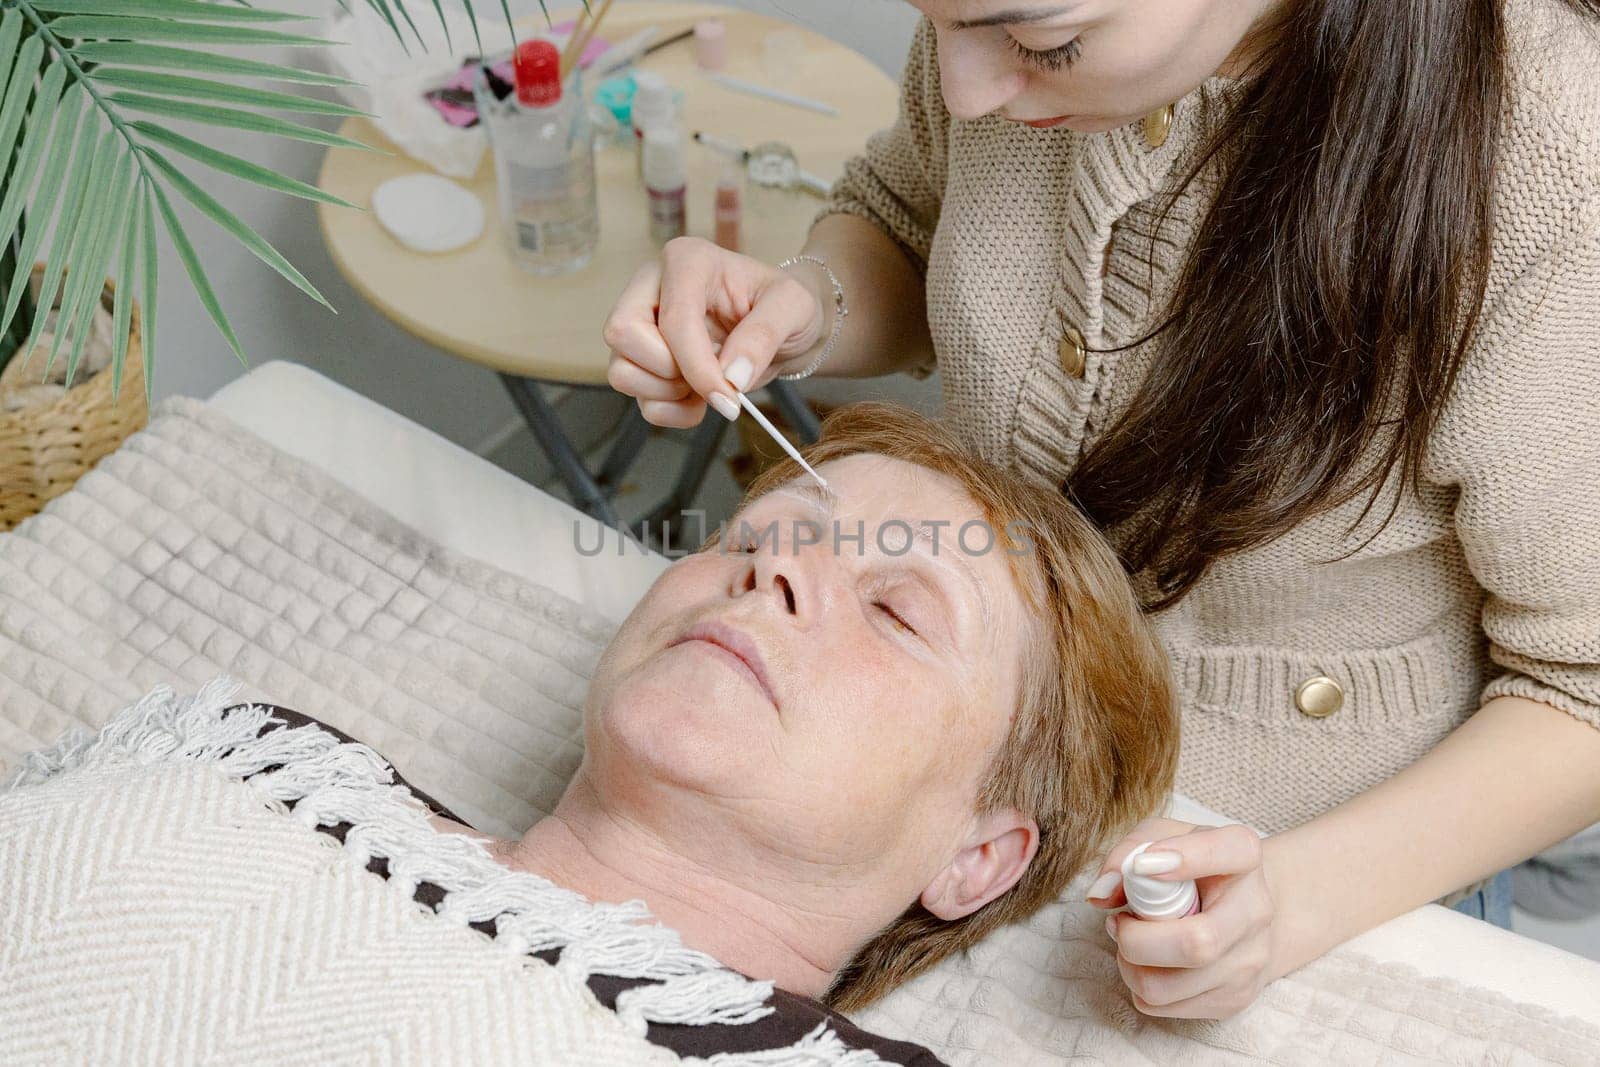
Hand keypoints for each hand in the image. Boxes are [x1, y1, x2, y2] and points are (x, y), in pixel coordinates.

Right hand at [601, 237, 826, 427]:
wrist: (784, 328)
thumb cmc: (785, 307)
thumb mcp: (794, 307)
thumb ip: (765, 335)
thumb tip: (731, 376)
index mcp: (687, 261)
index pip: (672, 318)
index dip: (697, 365)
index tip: (730, 395)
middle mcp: (652, 287)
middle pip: (621, 333)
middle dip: (670, 371)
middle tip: (713, 377)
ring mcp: (641, 326)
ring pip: (620, 371)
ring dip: (667, 394)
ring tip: (708, 386)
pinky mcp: (642, 361)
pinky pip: (638, 400)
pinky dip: (670, 411)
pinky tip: (699, 398)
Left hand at [1084, 816, 1280, 1019]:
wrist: (1242, 911)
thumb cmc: (1190, 869)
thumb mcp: (1159, 839)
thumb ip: (1126, 856)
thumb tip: (1100, 896)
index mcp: (1242, 853)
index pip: (1227, 851)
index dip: (1184, 858)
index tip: (1142, 867)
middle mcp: (1256, 909)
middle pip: (1196, 944)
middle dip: (1136, 939)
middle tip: (1120, 922)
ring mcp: (1250, 960)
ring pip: (1171, 986)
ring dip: (1130, 966)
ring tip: (1131, 942)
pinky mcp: (1236, 998)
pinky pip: (1166, 1007)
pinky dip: (1142, 987)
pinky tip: (1150, 963)